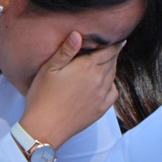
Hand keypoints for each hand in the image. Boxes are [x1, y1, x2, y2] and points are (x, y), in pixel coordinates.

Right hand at [20, 30, 123, 149]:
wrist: (44, 128)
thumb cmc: (43, 96)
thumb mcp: (49, 69)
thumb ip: (66, 50)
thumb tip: (78, 34)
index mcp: (87, 67)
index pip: (108, 51)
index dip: (114, 44)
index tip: (118, 39)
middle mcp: (99, 80)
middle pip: (112, 62)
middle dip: (112, 54)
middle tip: (110, 49)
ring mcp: (101, 96)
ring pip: (113, 76)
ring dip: (111, 68)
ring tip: (105, 63)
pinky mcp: (100, 109)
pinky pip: (113, 93)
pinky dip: (112, 85)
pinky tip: (105, 84)